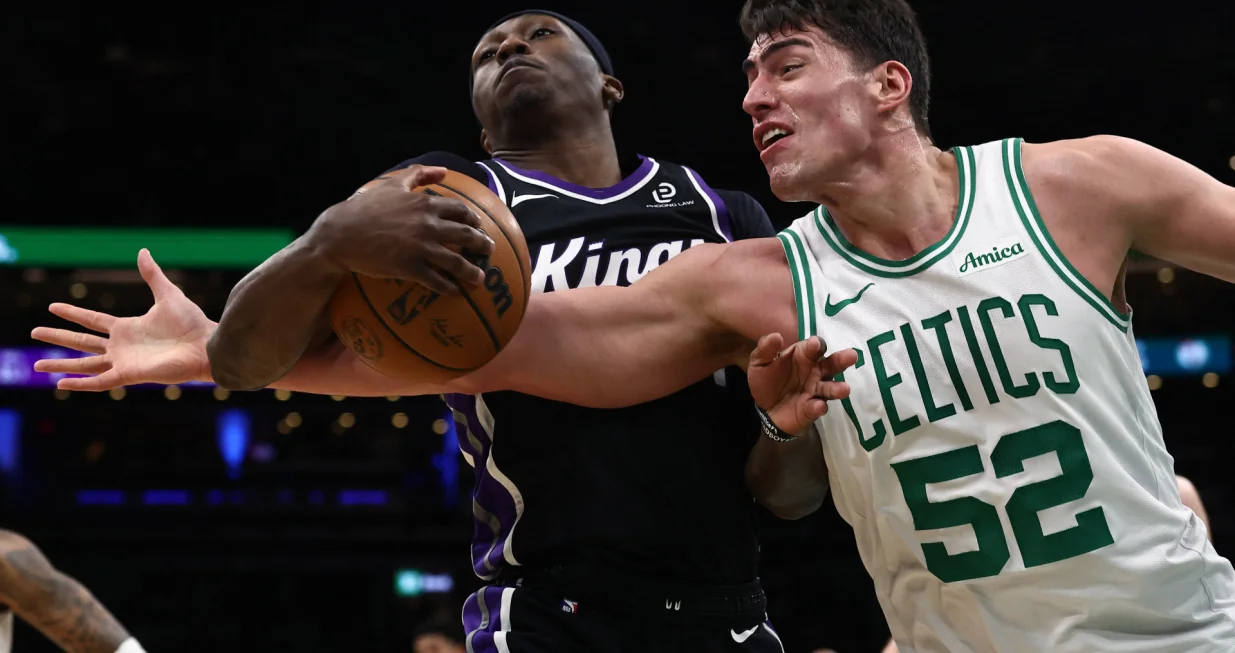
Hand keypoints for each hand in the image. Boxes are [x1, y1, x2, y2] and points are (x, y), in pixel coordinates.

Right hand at [30, 249, 215, 390]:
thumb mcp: (167, 295)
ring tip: (36, 366)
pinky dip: (80, 383)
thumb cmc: (192, 323)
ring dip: (60, 365)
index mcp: (128, 328)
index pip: (92, 321)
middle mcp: (122, 346)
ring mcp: (123, 361)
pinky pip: (99, 382)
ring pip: (84, 364)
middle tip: (33, 333)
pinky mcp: (129, 375)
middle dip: (57, 337)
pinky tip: (60, 384)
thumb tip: (142, 251)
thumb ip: (152, 275)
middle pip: (81, 342)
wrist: (205, 346)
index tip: (52, 307)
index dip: (72, 314)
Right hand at [311, 164, 495, 293]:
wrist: (341, 234)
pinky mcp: (410, 268)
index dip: (474, 220)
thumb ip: (419, 175)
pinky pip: (437, 280)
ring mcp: (420, 248)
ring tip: (479, 278)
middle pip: (466, 235)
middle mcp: (428, 225)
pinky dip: (449, 287)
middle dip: (482, 244)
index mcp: (426, 204)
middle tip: (489, 251)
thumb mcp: (392, 184)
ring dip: (471, 271)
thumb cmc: (365, 207)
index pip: (461, 210)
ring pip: (456, 261)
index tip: (479, 227)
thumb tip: (443, 171)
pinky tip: (455, 291)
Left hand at [748, 334, 857, 435]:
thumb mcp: (760, 363)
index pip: (815, 347)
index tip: (815, 345)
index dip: (816, 345)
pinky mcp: (812, 409)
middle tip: (852, 356)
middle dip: (841, 360)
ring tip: (845, 389)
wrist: (763, 407)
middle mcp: (815, 372)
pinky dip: (818, 407)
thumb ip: (766, 349)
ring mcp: (815, 391)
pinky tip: (818, 405)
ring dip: (837, 388)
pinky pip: (817, 407)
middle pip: (832, 364)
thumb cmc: (766, 380)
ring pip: (830, 388)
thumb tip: (776, 336)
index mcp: (804, 356)